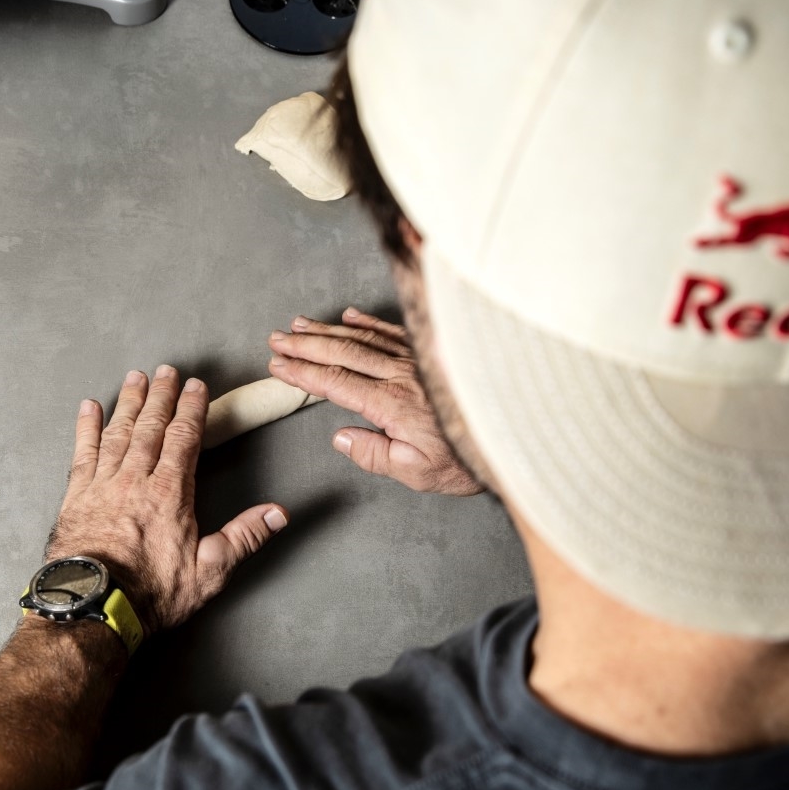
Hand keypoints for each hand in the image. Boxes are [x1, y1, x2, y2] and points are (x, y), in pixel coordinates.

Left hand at [48, 366, 289, 636]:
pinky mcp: (76, 496)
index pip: (183, 438)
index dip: (191, 409)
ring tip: (135, 379)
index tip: (196, 386)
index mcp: (170, 493)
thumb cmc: (151, 592)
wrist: (94, 606)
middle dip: (161, 396)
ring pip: (118, 432)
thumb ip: (244, 537)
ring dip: (129, 403)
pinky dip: (86, 427)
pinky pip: (82, 452)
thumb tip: (278, 513)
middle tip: (167, 371)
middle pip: (150, 426)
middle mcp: (135, 479)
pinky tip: (89, 408)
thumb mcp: (209, 571)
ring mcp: (103, 484)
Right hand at [268, 307, 482, 495]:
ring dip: (327, 330)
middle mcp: (401, 375)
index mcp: (392, 404)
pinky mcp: (429, 354)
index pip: (336, 383)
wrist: (512, 435)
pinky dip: (367, 322)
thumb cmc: (466, 460)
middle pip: (342, 353)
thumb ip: (374, 455)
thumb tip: (340, 437)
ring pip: (363, 337)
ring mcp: (415, 360)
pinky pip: (392, 330)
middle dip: (305, 345)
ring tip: (299, 325)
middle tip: (277, 339)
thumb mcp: (417, 473)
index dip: (303, 373)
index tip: (279, 366)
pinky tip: (349, 316)